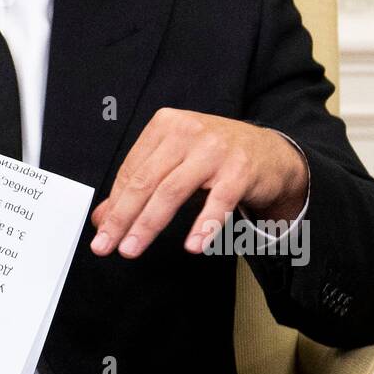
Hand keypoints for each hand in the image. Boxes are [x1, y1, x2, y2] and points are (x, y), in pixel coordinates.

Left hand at [89, 109, 306, 258]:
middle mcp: (187, 131)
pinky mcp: (240, 169)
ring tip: (132, 248)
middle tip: (106, 245)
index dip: (115, 204)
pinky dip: (204, 225)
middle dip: (122, 217)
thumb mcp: (174, 163)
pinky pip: (218, 201)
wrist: (271, 152)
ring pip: (172, 191)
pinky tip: (192, 245)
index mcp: (166, 125)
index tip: (102, 231)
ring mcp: (214, 149)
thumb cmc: (216, 157)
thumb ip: (139, 186)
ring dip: (149, 224)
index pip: (131, 170)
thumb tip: (102, 218)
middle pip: (146, 181)